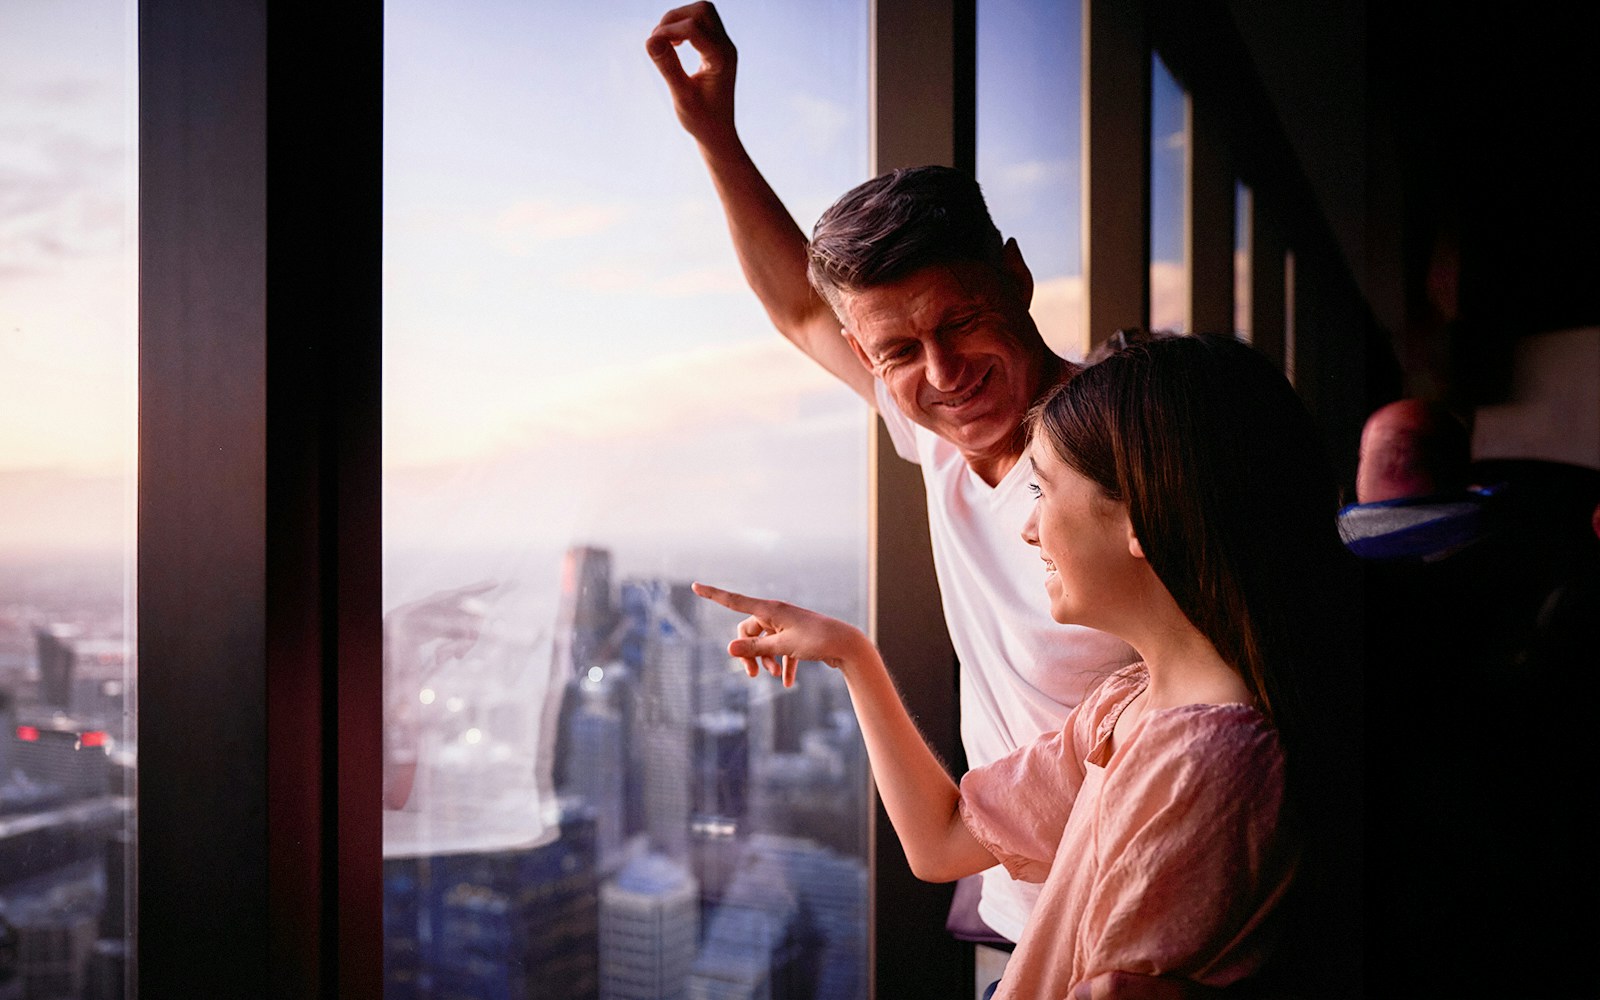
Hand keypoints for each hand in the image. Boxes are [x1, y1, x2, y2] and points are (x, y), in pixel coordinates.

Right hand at [646, 2, 737, 147]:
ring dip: (679, 19)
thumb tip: (650, 40)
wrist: (717, 132)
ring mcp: (724, 45)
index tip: (651, 46)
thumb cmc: (701, 120)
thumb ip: (668, 66)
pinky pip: (702, 22)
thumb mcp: (681, 96)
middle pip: (702, 10)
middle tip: (658, 39)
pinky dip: (684, 25)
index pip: (694, 28)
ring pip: (703, 12)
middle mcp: (726, 47)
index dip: (668, 31)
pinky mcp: (717, 47)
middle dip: (675, 18)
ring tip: (664, 41)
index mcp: (721, 59)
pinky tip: (673, 44)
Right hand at [692, 581, 872, 687]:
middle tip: (752, 675)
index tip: (695, 586)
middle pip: (748, 631)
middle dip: (748, 652)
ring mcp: (787, 625)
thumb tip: (729, 648)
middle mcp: (776, 614)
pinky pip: (781, 650)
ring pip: (764, 643)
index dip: (714, 595)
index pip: (734, 601)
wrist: (848, 645)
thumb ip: (755, 648)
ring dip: (765, 660)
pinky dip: (782, 665)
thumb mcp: (783, 646)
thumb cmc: (817, 641)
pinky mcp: (796, 637)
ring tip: (773, 675)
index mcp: (770, 609)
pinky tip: (787, 683)